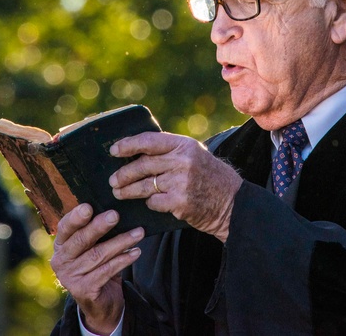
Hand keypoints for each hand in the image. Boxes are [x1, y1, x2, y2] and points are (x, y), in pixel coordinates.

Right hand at [49, 204, 143, 334]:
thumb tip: (114, 208)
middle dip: (99, 226)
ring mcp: (70, 277)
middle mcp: (61, 260)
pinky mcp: (83, 290)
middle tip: (115, 215)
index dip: (76, 217)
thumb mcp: (92, 247)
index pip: (65, 227)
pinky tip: (136, 252)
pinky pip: (107, 270)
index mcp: (61, 245)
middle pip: (81, 240)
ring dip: (121, 242)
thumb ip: (96, 231)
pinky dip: (123, 260)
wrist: (100, 302)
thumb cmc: (97, 266)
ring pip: (98, 254)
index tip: (88, 207)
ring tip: (138, 233)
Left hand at [108, 132, 243, 241]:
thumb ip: (169, 151)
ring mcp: (181, 182)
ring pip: (144, 186)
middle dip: (123, 174)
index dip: (127, 145)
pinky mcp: (180, 203)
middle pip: (142, 166)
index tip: (114, 150)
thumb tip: (135, 151)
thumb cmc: (208, 176)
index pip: (148, 141)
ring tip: (119, 193)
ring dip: (128, 191)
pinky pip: (154, 202)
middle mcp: (182, 161)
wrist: (232, 202)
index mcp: (183, 144)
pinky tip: (149, 203)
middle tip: (113, 180)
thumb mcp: (193, 154)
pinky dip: (149, 203)